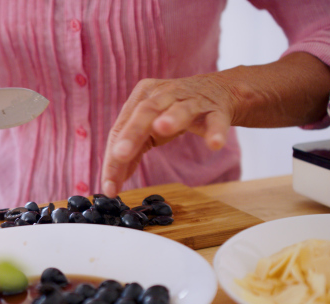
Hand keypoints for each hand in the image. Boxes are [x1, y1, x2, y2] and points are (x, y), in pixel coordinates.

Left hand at [101, 74, 236, 196]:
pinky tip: (214, 144)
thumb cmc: (175, 111)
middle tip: (120, 155)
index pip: (121, 127)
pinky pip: (216, 121)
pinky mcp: (217, 109)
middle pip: (145, 112)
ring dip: (171, 118)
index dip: (113, 158)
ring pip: (180, 109)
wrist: (219, 90)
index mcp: (142, 97)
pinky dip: (215, 132)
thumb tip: (114, 180)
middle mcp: (165, 94)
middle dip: (131, 133)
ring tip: (162, 129)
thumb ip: (134, 149)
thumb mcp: (150, 126)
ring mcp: (192, 100)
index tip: (109, 187)